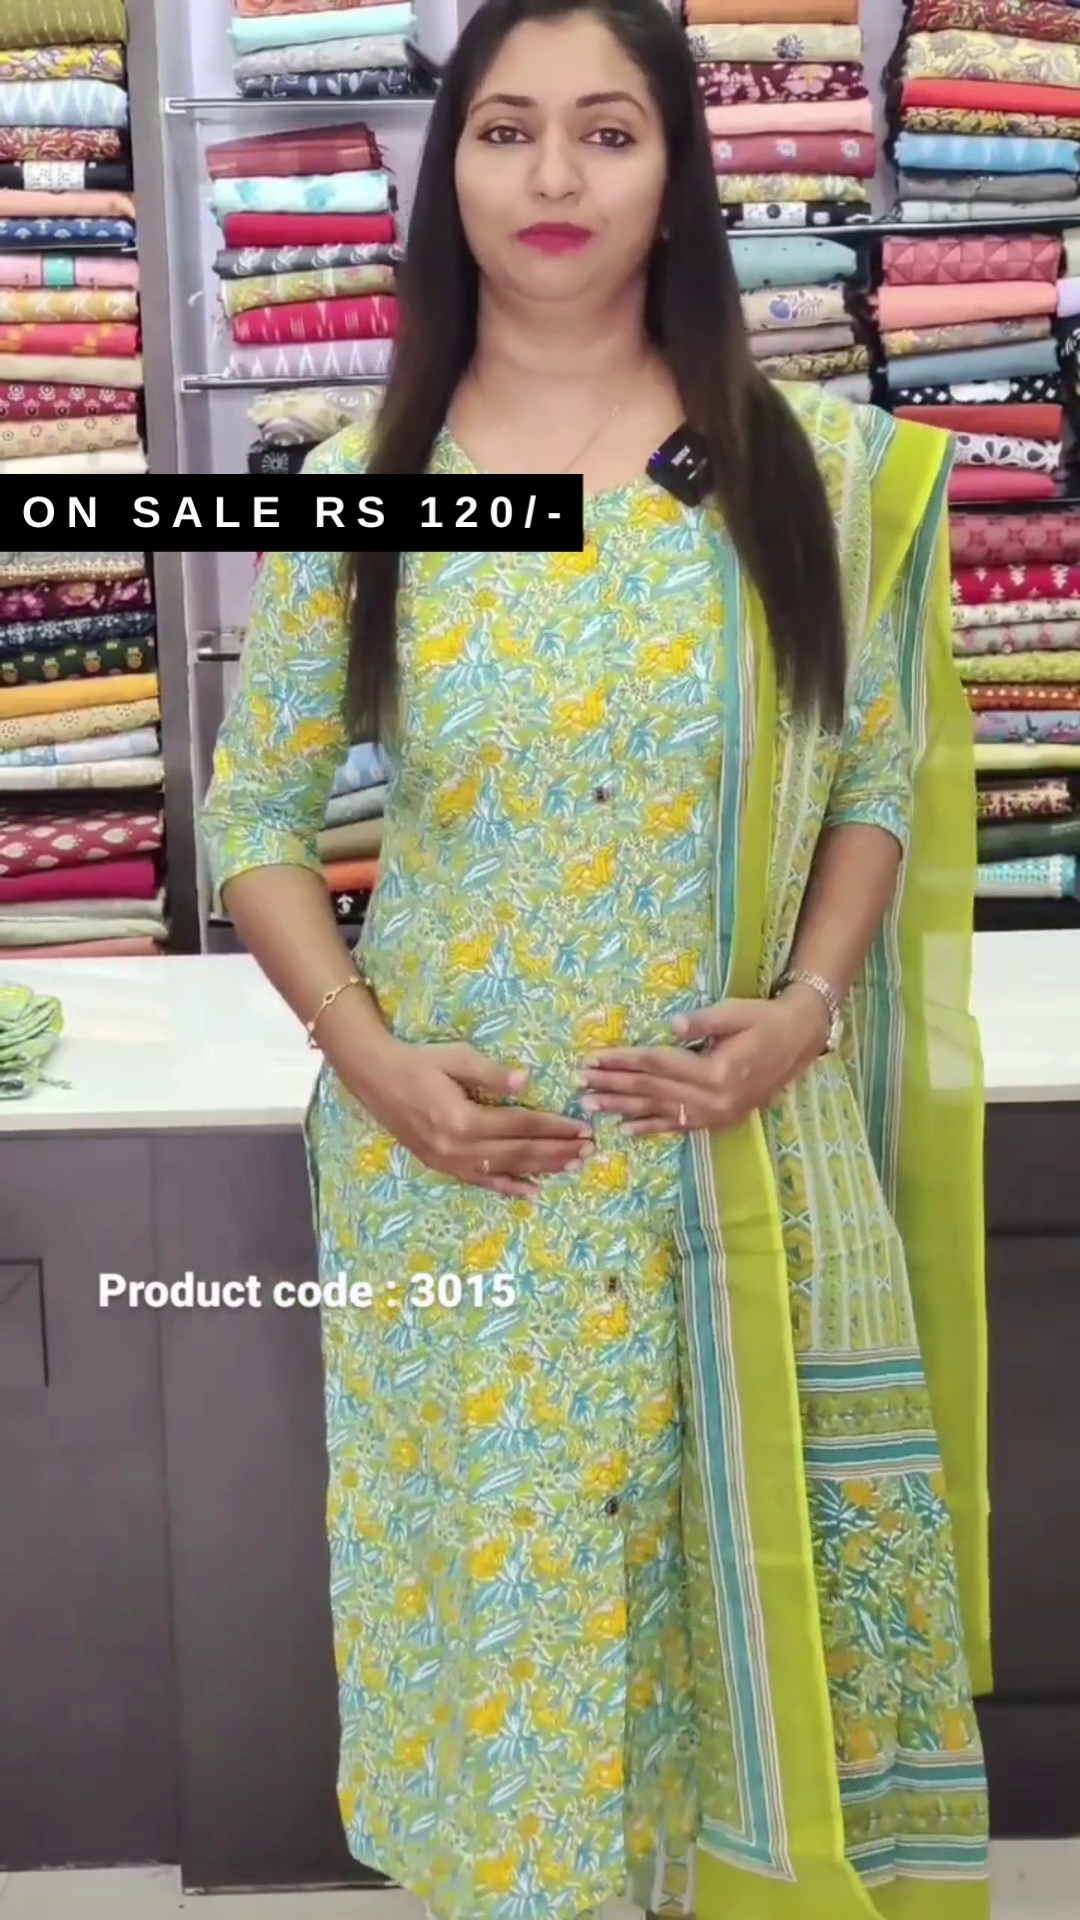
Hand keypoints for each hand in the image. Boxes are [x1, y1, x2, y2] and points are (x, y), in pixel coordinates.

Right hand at [346, 1033, 591, 1198]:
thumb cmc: (418, 1062)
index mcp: (463, 1119)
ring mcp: (449, 1161)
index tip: (582, 1127)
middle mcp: (458, 1147)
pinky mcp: (442, 1165)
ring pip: (505, 1170)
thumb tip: (526, 1082)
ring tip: (572, 1167)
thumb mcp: (455, 1057)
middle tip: (589, 1150)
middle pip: (519, 1152)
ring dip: (541, 1170)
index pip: (521, 1125)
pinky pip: (481, 1181)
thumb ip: (491, 1074)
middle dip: (556, 1151)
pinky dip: (508, 1188)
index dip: (554, 1127)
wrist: (375, 1078)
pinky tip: (533, 1193)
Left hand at [578, 988, 829, 1135]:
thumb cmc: (765, 1020)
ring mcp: (717, 1115)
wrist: (800, 1041)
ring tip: (591, 1105)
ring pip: (660, 1112)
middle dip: (613, 1086)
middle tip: (579, 1083)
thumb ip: (702, 1021)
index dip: (623, 1061)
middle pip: (652, 1091)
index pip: (658, 1065)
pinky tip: (626, 1130)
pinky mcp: (720, 1121)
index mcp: (718, 1072)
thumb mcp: (736, 1012)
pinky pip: (679, 1127)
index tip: (593, 1057)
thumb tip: (669, 1026)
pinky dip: (651, 1128)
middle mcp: (715, 1100)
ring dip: (623, 1109)